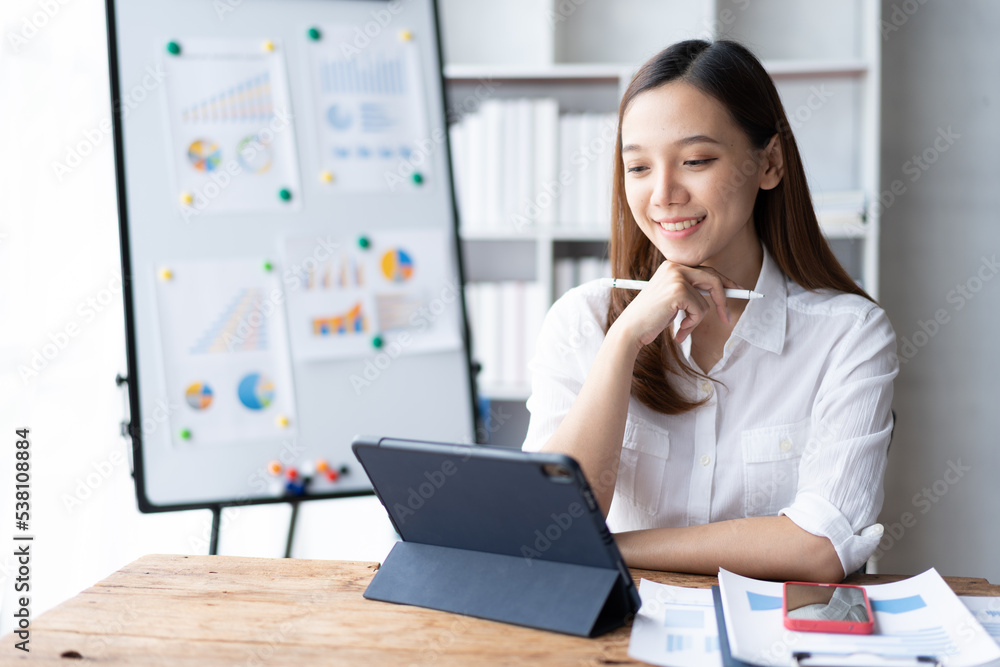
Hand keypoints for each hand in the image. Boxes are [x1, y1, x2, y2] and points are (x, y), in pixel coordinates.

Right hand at [612, 262, 742, 346]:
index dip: (725, 282)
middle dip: (723, 300)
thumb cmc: (651, 318)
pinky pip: (700, 310)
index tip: (738, 290)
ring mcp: (677, 277)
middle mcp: (675, 266)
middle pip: (714, 279)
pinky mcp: (679, 291)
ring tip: (682, 329)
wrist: (631, 329)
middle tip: (727, 318)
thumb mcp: (673, 300)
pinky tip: (677, 330)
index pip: (706, 270)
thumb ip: (691, 292)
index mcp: (673, 265)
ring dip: (697, 320)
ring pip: (707, 300)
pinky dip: (692, 324)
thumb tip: (720, 294)